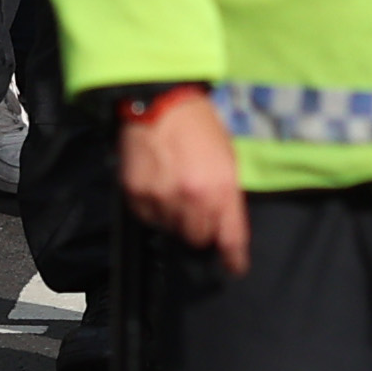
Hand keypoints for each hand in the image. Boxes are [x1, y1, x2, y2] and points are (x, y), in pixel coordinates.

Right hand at [121, 87, 247, 275]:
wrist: (162, 103)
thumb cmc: (200, 127)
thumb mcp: (227, 158)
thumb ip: (227, 193)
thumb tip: (224, 221)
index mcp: (221, 189)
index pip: (231, 237)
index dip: (233, 258)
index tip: (234, 267)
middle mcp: (192, 199)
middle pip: (197, 238)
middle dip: (199, 227)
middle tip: (195, 205)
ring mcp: (162, 198)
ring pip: (171, 228)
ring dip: (174, 216)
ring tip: (174, 187)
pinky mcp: (137, 195)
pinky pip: (148, 217)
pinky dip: (153, 207)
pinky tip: (157, 184)